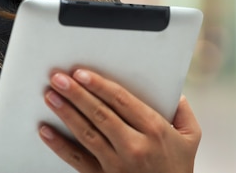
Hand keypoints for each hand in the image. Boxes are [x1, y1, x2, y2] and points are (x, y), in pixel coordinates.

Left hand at [39, 69, 200, 172]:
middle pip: (100, 113)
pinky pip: (76, 160)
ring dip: (65, 113)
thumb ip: (183, 111)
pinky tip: (45, 130)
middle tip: (58, 78)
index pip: (121, 100)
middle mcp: (134, 146)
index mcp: (154, 130)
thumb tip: (173, 91)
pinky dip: (58, 145)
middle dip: (76, 94)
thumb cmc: (178, 168)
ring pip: (86, 133)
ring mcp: (116, 164)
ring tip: (51, 96)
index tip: (81, 73)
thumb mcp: (190, 138)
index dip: (99, 85)